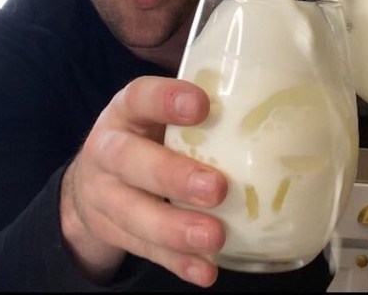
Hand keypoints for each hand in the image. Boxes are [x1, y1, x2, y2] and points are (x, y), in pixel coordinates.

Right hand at [59, 76, 227, 286]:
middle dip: (172, 176)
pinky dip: (177, 262)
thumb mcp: (158, 115)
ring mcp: (104, 194)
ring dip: (175, 228)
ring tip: (214, 237)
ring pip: (132, 213)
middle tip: (216, 189)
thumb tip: (276, 108)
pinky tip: (205, 270)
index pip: (139, 97)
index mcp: (125, 111)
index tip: (201, 106)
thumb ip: (202, 112)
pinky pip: (143, 249)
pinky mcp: (112, 232)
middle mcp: (107, 150)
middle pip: (128, 160)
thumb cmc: (146, 138)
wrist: (90, 183)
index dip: (165, 100)